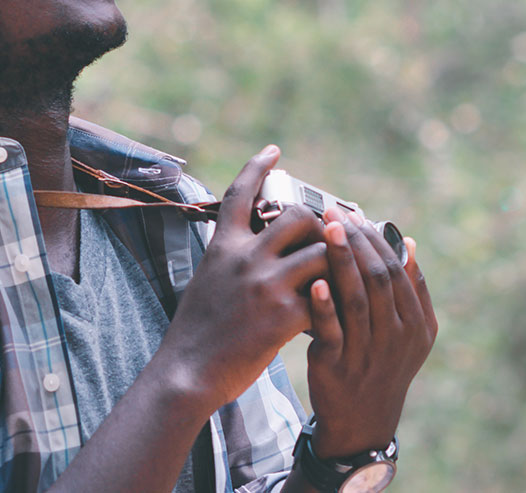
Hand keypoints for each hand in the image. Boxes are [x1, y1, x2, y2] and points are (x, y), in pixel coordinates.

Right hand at [153, 145, 328, 412]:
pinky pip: (327, 296)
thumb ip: (232, 259)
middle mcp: (244, 258)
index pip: (240, 194)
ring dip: (335, 265)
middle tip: (328, 242)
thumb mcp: (207, 282)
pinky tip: (332, 315)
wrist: (187, 375)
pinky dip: (334, 303)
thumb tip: (253, 242)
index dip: (257, 168)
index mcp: (223, 247)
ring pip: (322, 252)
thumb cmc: (197, 335)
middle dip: (320, 226)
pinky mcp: (284, 315)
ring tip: (338, 280)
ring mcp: (265, 284)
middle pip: (297, 216)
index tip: (274, 149)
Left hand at [304, 206, 437, 456]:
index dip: (375, 240)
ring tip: (325, 230)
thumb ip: (413, 289)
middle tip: (335, 213)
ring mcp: (368, 353)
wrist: (362, 421)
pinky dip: (325, 305)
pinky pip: (332, 331)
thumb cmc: (384, 365)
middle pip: (378, 279)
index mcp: (417, 324)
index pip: (397, 271)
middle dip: (356, 242)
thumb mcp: (411, 333)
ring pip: (357, 299)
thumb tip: (409, 242)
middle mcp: (397, 337)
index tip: (355, 216)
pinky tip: (316, 280)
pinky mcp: (338, 367)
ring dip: (341, 261)